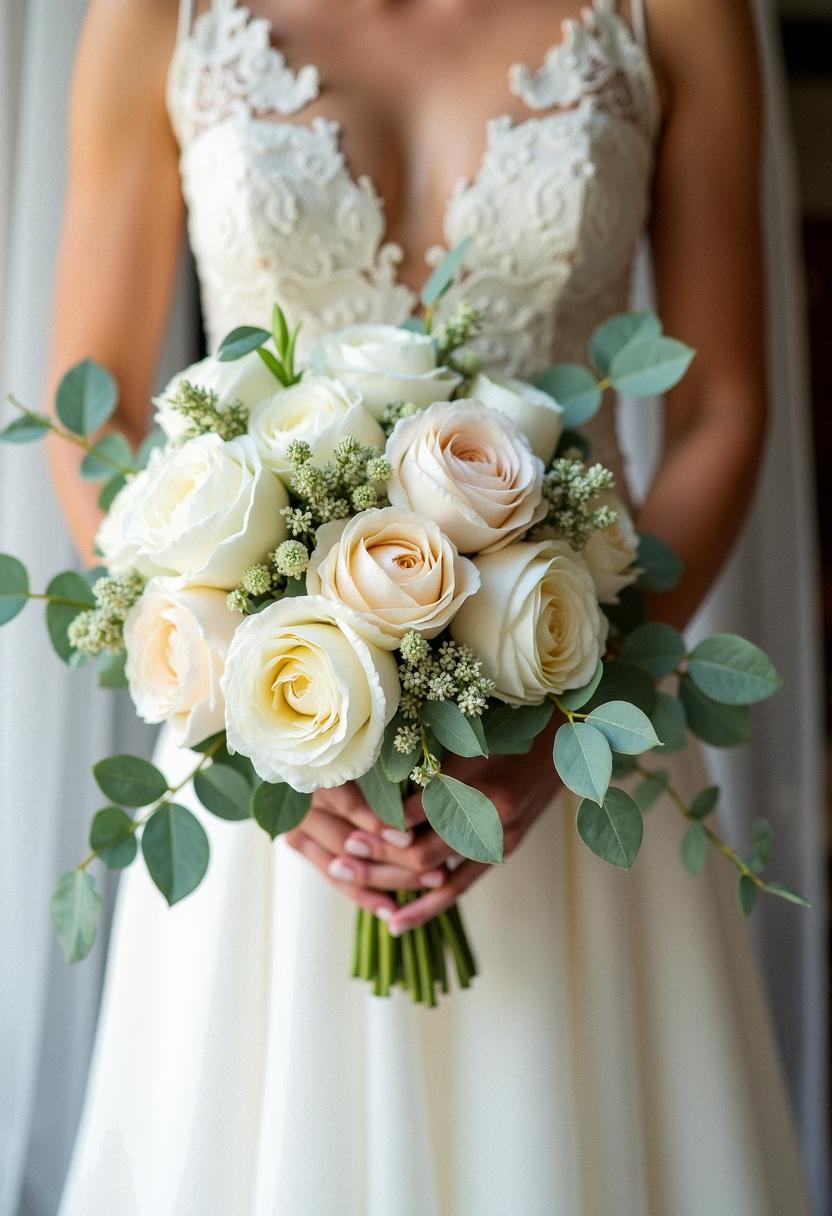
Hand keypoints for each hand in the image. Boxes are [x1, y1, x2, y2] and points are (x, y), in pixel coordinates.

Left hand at [286, 717, 559, 929]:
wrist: (566, 739)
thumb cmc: (508, 724)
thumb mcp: (465, 733)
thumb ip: (426, 759)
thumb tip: (373, 788)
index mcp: (480, 782)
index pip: (418, 817)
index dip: (381, 828)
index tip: (349, 831)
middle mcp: (491, 818)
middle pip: (422, 852)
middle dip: (377, 860)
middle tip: (341, 860)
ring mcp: (500, 840)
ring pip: (436, 877)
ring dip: (393, 885)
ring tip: (352, 887)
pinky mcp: (504, 851)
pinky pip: (460, 887)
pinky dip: (427, 907)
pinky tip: (396, 922)